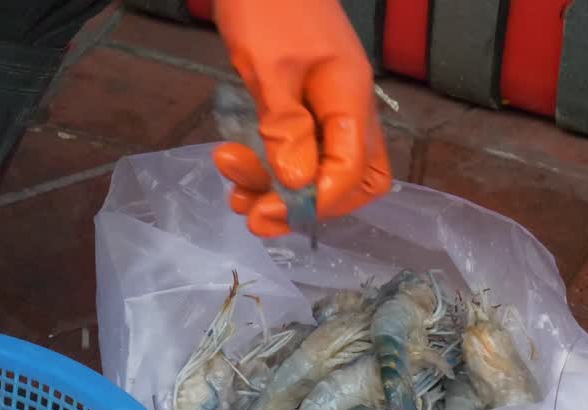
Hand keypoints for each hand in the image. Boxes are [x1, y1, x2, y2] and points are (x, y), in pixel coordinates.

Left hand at [212, 0, 391, 236]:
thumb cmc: (265, 8)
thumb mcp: (268, 67)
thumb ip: (285, 126)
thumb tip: (299, 185)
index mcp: (349, 98)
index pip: (354, 172)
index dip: (318, 202)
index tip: (271, 209)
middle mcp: (349, 108)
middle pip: (351, 180)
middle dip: (303, 206)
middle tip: (251, 211)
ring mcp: (329, 107)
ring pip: (322, 171)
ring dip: (279, 192)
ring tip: (233, 193)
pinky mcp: (305, 106)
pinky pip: (300, 153)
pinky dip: (271, 172)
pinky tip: (237, 171)